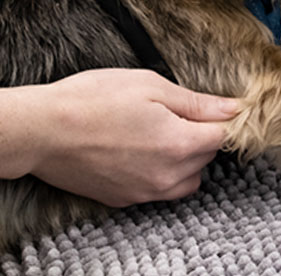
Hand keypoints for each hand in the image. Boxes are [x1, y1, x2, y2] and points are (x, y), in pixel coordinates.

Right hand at [2, 69, 239, 206]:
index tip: (217, 106)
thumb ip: (196, 102)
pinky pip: (161, 189)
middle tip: (179, 110)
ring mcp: (145, 191)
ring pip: (188, 179)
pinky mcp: (125, 199)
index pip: (223, 136)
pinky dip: (164, 172)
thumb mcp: (151, 86)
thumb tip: (232, 108)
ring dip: (187, 157)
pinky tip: (143, 148)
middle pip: (207, 157)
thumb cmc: (94, 100)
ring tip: (164, 131)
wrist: (43, 130)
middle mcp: (167, 175)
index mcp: (178, 143)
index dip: (224, 117)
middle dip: (203, 134)